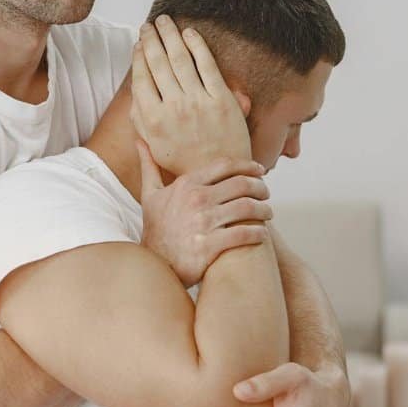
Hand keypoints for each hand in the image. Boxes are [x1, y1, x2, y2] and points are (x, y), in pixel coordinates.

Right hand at [131, 16, 250, 176]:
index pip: (142, 77)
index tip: (139, 42)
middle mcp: (174, 107)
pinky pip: (207, 65)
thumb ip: (140, 119)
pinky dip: (197, 46)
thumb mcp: (152, 145)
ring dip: (170, 35)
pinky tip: (190, 33)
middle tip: (149, 24)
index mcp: (153, 119)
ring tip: (165, 21)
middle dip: (152, 39)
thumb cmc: (183, 160)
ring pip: (180, 59)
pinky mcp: (221, 99)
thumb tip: (134, 89)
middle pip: (159, 63)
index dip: (139, 56)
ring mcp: (198, 102)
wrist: (218, 171)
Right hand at [137, 140, 272, 286]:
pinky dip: (259, 233)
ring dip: (264, 210)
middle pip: (242, 185)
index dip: (248, 166)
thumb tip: (140, 141)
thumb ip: (149, 166)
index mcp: (186, 185)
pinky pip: (244, 234)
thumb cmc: (155, 229)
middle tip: (266, 193)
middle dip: (261, 187)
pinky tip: (262, 234)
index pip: (226, 166)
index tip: (260, 170)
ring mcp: (203, 224)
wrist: (153, 265)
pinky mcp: (209, 247)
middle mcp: (196, 200)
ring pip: (247, 208)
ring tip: (268, 213)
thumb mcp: (149, 195)